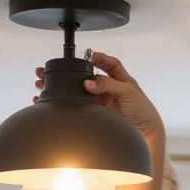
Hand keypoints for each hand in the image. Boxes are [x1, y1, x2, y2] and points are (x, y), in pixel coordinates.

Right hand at [33, 52, 164, 143]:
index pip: (106, 63)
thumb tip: (88, 82)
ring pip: (78, 91)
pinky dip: (68, 104)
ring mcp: (102, 102)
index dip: (96, 57)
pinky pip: (80, 107)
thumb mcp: (129, 91)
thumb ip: (109, 85)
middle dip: (68, 72)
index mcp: (119, 79)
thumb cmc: (144, 111)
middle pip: (84, 76)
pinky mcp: (98, 114)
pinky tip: (55, 101)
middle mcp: (109, 89)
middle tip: (51, 69)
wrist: (147, 134)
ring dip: (62, 87)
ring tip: (43, 84)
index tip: (84, 55)